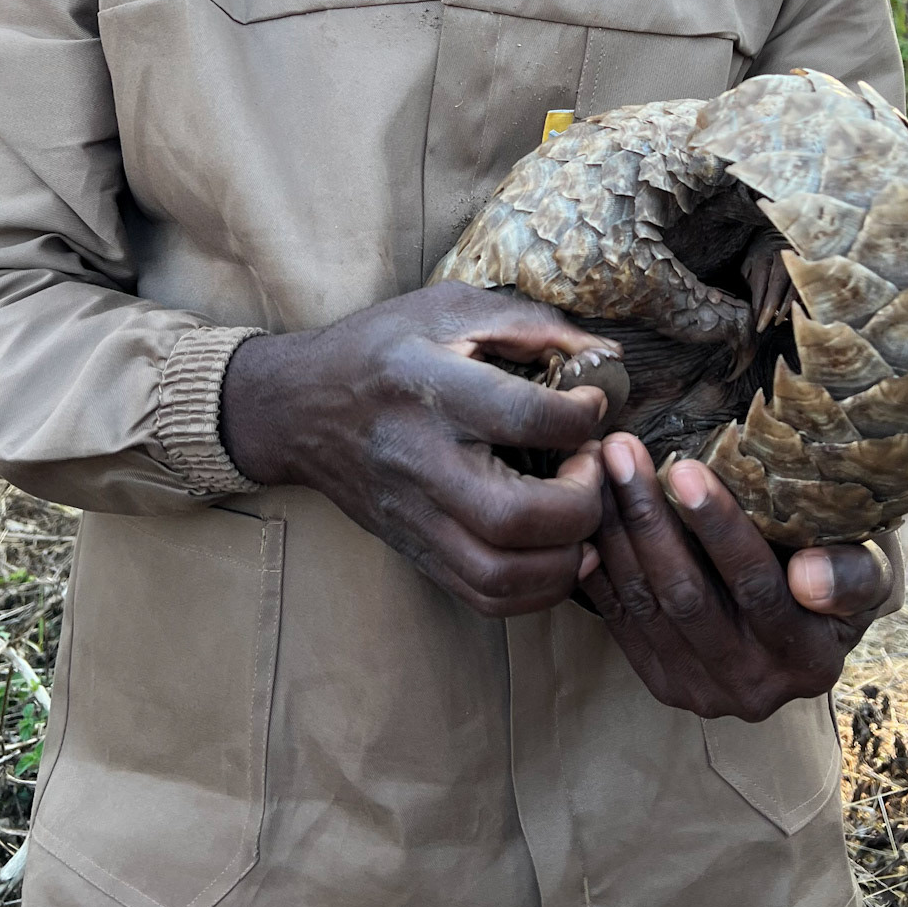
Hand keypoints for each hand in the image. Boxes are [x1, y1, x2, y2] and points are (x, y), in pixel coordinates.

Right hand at [220, 282, 619, 617]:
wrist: (299, 406)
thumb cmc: (382, 347)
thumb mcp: (451, 307)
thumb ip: (533, 325)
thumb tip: (608, 357)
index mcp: (428, 384)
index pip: (522, 417)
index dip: (581, 417)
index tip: (593, 405)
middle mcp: (418, 458)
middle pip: (513, 516)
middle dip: (581, 502)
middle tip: (590, 469)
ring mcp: (413, 515)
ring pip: (500, 575)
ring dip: (565, 558)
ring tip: (579, 514)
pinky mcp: (414, 549)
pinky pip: (484, 599)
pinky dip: (537, 590)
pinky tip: (557, 550)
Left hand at [579, 434, 893, 720]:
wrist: (813, 618)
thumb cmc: (842, 565)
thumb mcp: (871, 566)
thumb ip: (853, 574)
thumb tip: (809, 579)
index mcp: (810, 658)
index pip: (756, 586)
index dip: (718, 527)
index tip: (684, 466)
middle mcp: (754, 687)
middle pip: (688, 595)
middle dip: (648, 517)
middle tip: (619, 451)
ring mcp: (702, 692)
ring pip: (646, 605)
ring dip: (614, 531)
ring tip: (596, 466)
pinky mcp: (663, 682)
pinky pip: (620, 621)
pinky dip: (599, 566)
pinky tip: (585, 514)